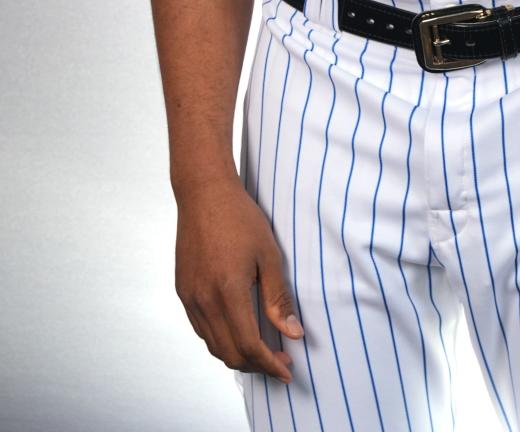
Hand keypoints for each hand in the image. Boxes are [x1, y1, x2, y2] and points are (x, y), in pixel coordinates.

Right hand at [174, 175, 302, 382]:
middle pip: (229, 353)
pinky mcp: (182, 291)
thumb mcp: (269, 254)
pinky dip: (220, 339)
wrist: (204, 193)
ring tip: (262, 350)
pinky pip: (201, 329)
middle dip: (256, 365)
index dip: (270, 364)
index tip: (288, 369)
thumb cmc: (240, 217)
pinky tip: (238, 331)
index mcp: (228, 291)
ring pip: (212, 345)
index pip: (249, 346)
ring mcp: (189, 297)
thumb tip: (293, 332)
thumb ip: (279, 297)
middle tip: (280, 361)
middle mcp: (204, 301)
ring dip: (238, 355)